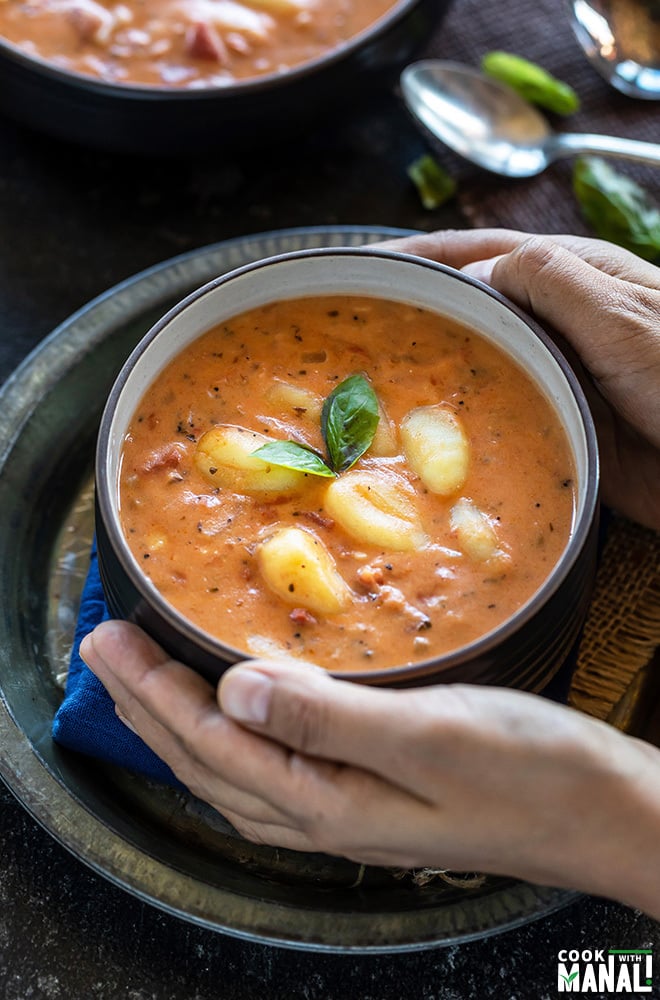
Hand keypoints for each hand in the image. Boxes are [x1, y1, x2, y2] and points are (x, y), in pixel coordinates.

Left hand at [81, 619, 659, 917]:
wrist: (604, 812)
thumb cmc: (531, 772)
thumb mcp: (430, 737)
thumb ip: (328, 718)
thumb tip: (233, 691)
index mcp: (329, 803)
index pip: (214, 745)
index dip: (154, 693)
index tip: (111, 642)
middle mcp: (326, 817)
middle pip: (209, 765)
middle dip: (148, 708)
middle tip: (105, 653)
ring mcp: (348, 813)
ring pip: (234, 774)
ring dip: (180, 726)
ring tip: (145, 685)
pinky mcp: (372, 796)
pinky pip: (272, 772)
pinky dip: (233, 742)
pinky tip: (236, 720)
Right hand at [375, 229, 659, 529]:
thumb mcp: (619, 314)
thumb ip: (549, 281)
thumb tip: (477, 272)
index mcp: (574, 276)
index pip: (484, 251)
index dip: (423, 254)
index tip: (366, 264)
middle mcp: (558, 322)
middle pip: (472, 307)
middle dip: (415, 313)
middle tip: (354, 332)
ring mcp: (556, 374)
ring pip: (479, 363)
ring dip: (431, 373)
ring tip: (371, 387)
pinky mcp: (558, 424)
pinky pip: (498, 417)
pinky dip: (460, 425)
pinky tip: (425, 441)